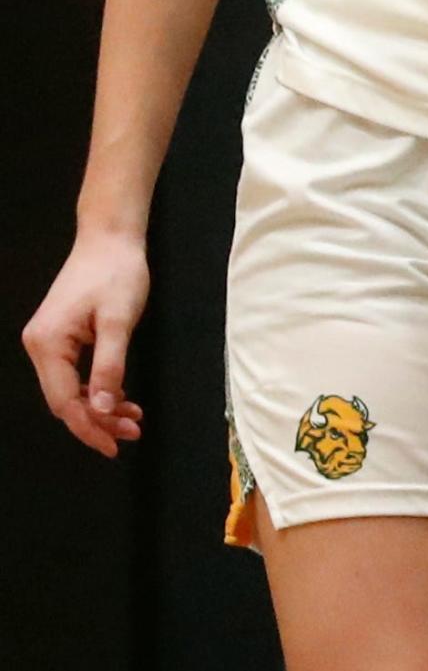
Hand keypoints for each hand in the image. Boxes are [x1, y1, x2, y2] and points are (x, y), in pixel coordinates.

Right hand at [21, 232, 148, 458]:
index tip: (115, 445)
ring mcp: (48, 341)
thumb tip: (100, 410)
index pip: (64, 401)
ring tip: (133, 418)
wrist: (111, 236)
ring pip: (71, 390)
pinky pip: (75, 374)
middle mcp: (40, 345)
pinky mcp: (61, 336)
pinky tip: (121, 397)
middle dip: (98, 420)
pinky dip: (97, 388)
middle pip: (65, 399)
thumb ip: (109, 368)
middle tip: (132, 432)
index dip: (89, 428)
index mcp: (47, 343)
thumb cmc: (117, 272)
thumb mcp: (118, 321)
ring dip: (100, 407)